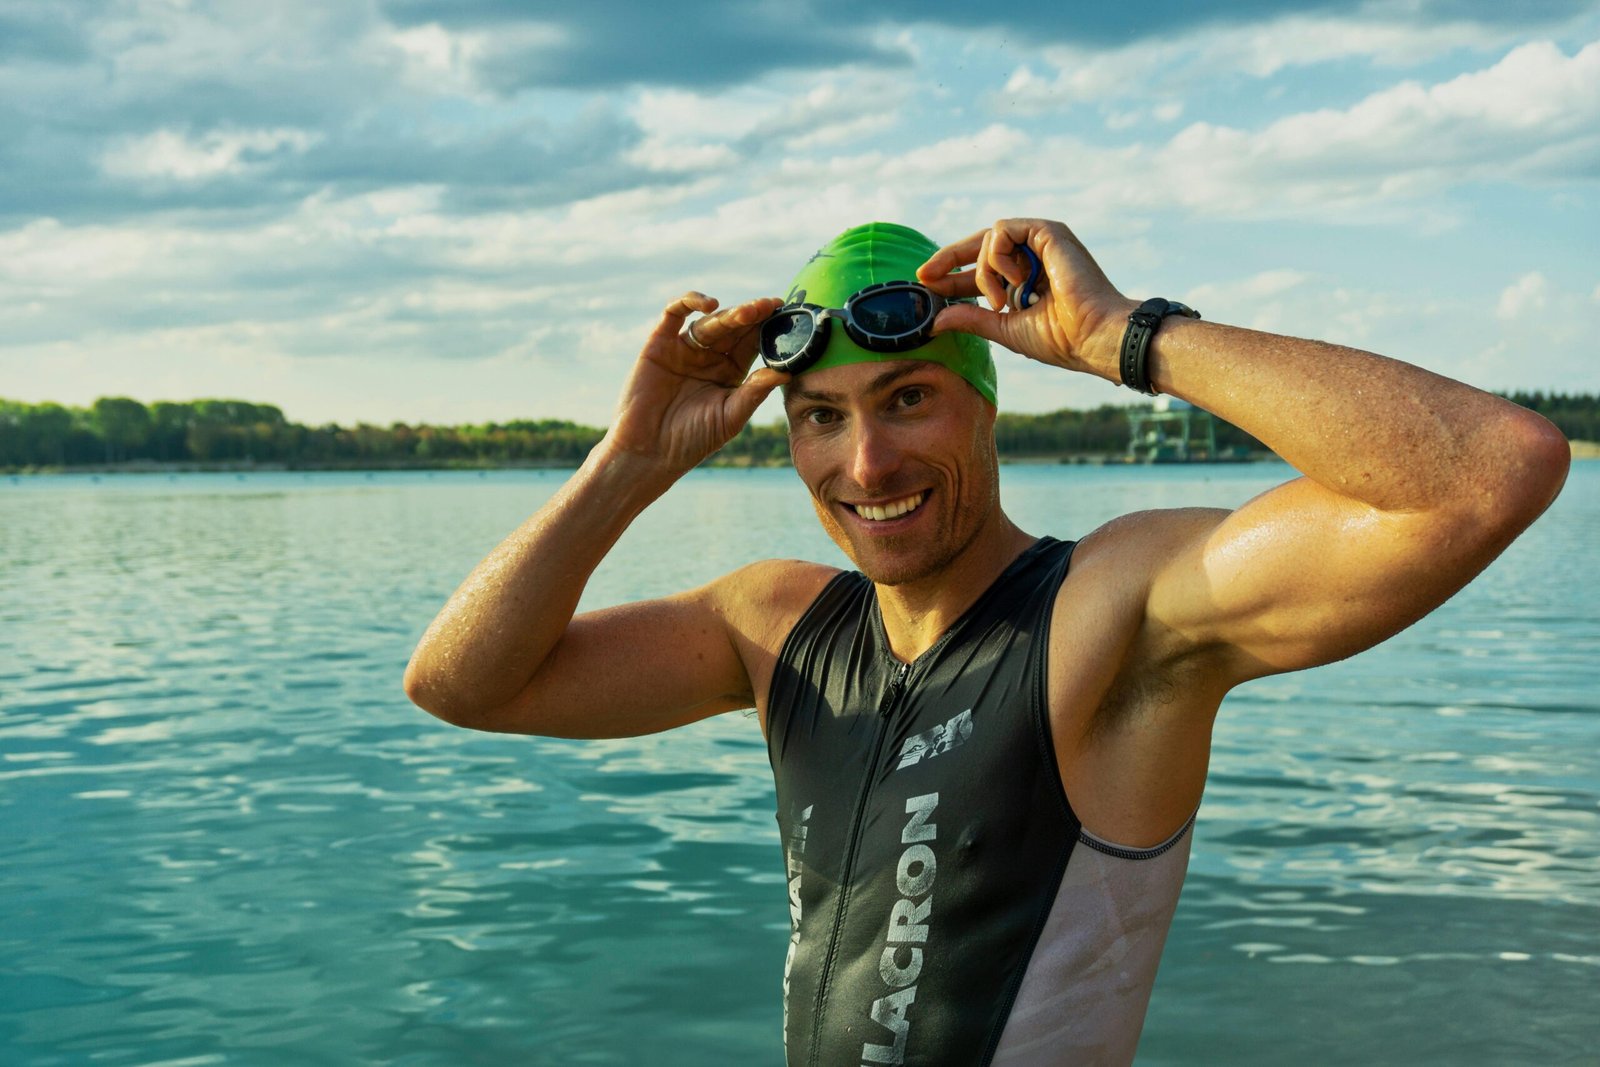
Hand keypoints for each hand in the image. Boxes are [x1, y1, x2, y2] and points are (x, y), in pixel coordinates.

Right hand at [603, 291, 787, 478]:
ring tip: (748, 312)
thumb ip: (754, 392)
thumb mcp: (730, 416)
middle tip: (770, 306)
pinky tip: (710, 305)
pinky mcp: (659, 343)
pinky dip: (690, 302)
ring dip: (731, 314)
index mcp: (731, 371)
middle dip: (753, 316)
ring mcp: (685, 347)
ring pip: (711, 321)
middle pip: (735, 328)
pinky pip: (674, 313)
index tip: (786, 316)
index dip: (768, 329)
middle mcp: (709, 356)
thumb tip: (786, 372)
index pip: (752, 343)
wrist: (649, 451)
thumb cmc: (692, 440)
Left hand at [916, 218, 1136, 379]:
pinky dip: (997, 257)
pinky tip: (1013, 280)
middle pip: (980, 245)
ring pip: (988, 239)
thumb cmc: (1061, 338)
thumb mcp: (1003, 328)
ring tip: (999, 302)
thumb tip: (936, 320)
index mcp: (1027, 277)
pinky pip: (1003, 230)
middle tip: (925, 274)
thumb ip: (971, 319)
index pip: (982, 268)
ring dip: (983, 272)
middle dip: (949, 258)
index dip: (953, 274)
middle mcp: (1034, 255)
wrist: (1093, 336)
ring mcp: (1042, 241)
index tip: (927, 283)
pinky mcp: (1048, 231)